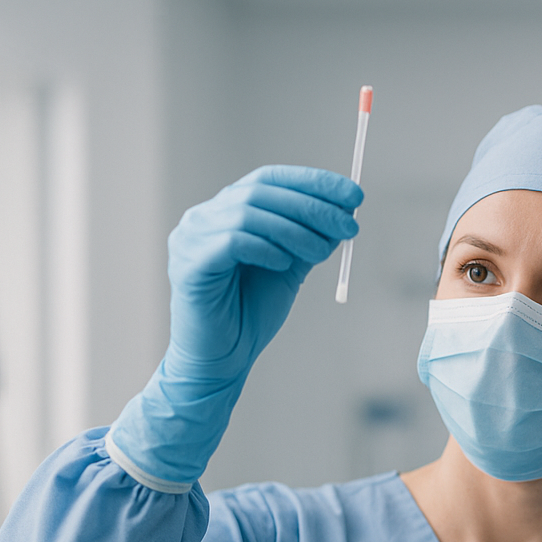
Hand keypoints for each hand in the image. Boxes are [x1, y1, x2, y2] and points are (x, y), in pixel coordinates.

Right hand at [108, 165, 361, 487]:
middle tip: (350, 225)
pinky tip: (284, 264)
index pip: (269, 180)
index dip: (312, 182)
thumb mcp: (290, 269)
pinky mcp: (188, 265)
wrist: (222, 361)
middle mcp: (204, 218)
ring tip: (324, 253)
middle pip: (260, 191)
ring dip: (295, 229)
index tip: (353, 195)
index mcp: (226, 212)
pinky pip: (231, 242)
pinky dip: (265, 247)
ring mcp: (191, 238)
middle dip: (312, 206)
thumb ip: (309, 239)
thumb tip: (345, 214)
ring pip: (248, 213)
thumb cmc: (250, 314)